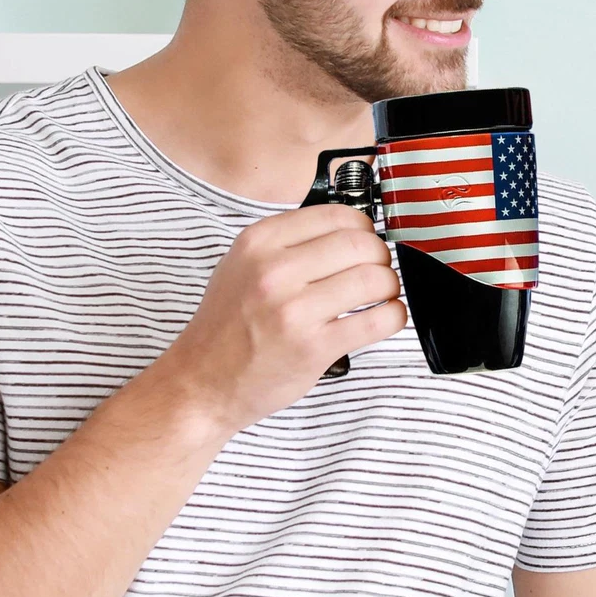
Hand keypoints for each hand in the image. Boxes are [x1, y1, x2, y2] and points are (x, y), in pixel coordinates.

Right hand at [161, 203, 406, 433]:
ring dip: (389, 286)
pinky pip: (378, 321)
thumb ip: (287, 243)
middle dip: (380, 256)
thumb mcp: (241, 264)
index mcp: (259, 242)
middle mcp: (275, 271)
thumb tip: (348, 230)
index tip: (365, 240)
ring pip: (374, 280)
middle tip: (377, 269)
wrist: (202, 381)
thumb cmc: (226, 325)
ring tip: (381, 294)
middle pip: (360, 245)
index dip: (362, 227)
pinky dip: (393, 316)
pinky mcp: (314, 347)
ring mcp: (294, 310)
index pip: (336, 215)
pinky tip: (385, 316)